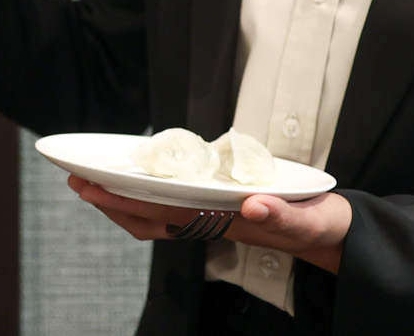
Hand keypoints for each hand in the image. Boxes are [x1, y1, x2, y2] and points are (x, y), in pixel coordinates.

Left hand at [67, 176, 350, 273]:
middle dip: (112, 202)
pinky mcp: (221, 211)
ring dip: (123, 202)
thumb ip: (284, 216)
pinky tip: (137, 187)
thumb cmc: (322, 223)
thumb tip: (254, 207)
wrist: (337, 234)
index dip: (128, 201)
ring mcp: (215, 219)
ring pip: (158, 217)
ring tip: (93, 182)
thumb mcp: (310, 219)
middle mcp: (215, 222)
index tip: (95, 187)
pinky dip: (148, 199)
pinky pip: (174, 209)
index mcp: (228, 221)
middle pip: (152, 217)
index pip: (167, 213)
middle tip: (76, 179)